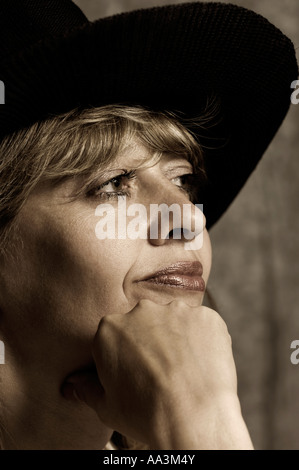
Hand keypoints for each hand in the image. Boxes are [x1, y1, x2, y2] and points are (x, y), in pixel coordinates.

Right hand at [62, 299, 252, 448]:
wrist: (194, 416)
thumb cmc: (146, 414)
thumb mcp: (107, 406)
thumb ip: (87, 389)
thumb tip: (72, 386)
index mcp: (109, 329)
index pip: (115, 336)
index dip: (126, 356)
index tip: (136, 374)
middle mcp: (140, 311)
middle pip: (144, 323)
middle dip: (151, 341)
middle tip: (161, 371)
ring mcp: (176, 310)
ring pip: (174, 320)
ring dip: (178, 337)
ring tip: (184, 369)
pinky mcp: (205, 316)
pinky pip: (203, 324)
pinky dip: (204, 339)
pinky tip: (203, 363)